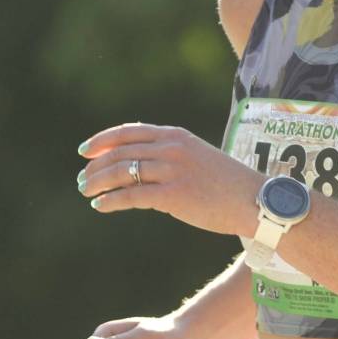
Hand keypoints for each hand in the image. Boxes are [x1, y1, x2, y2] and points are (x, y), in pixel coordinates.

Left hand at [76, 123, 259, 236]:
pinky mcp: (174, 195)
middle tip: (82, 179)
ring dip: (98, 183)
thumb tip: (140, 164)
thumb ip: (171, 154)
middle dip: (96, 166)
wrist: (255, 200)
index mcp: (177, 135)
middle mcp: (172, 148)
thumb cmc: (227, 184)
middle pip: (121, 152)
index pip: (129, 131)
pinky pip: (131, 195)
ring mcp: (173, 171)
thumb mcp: (198, 156)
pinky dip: (111, 201)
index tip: (85, 151)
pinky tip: (100, 206)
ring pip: (121, 172)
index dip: (103, 140)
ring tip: (86, 192)